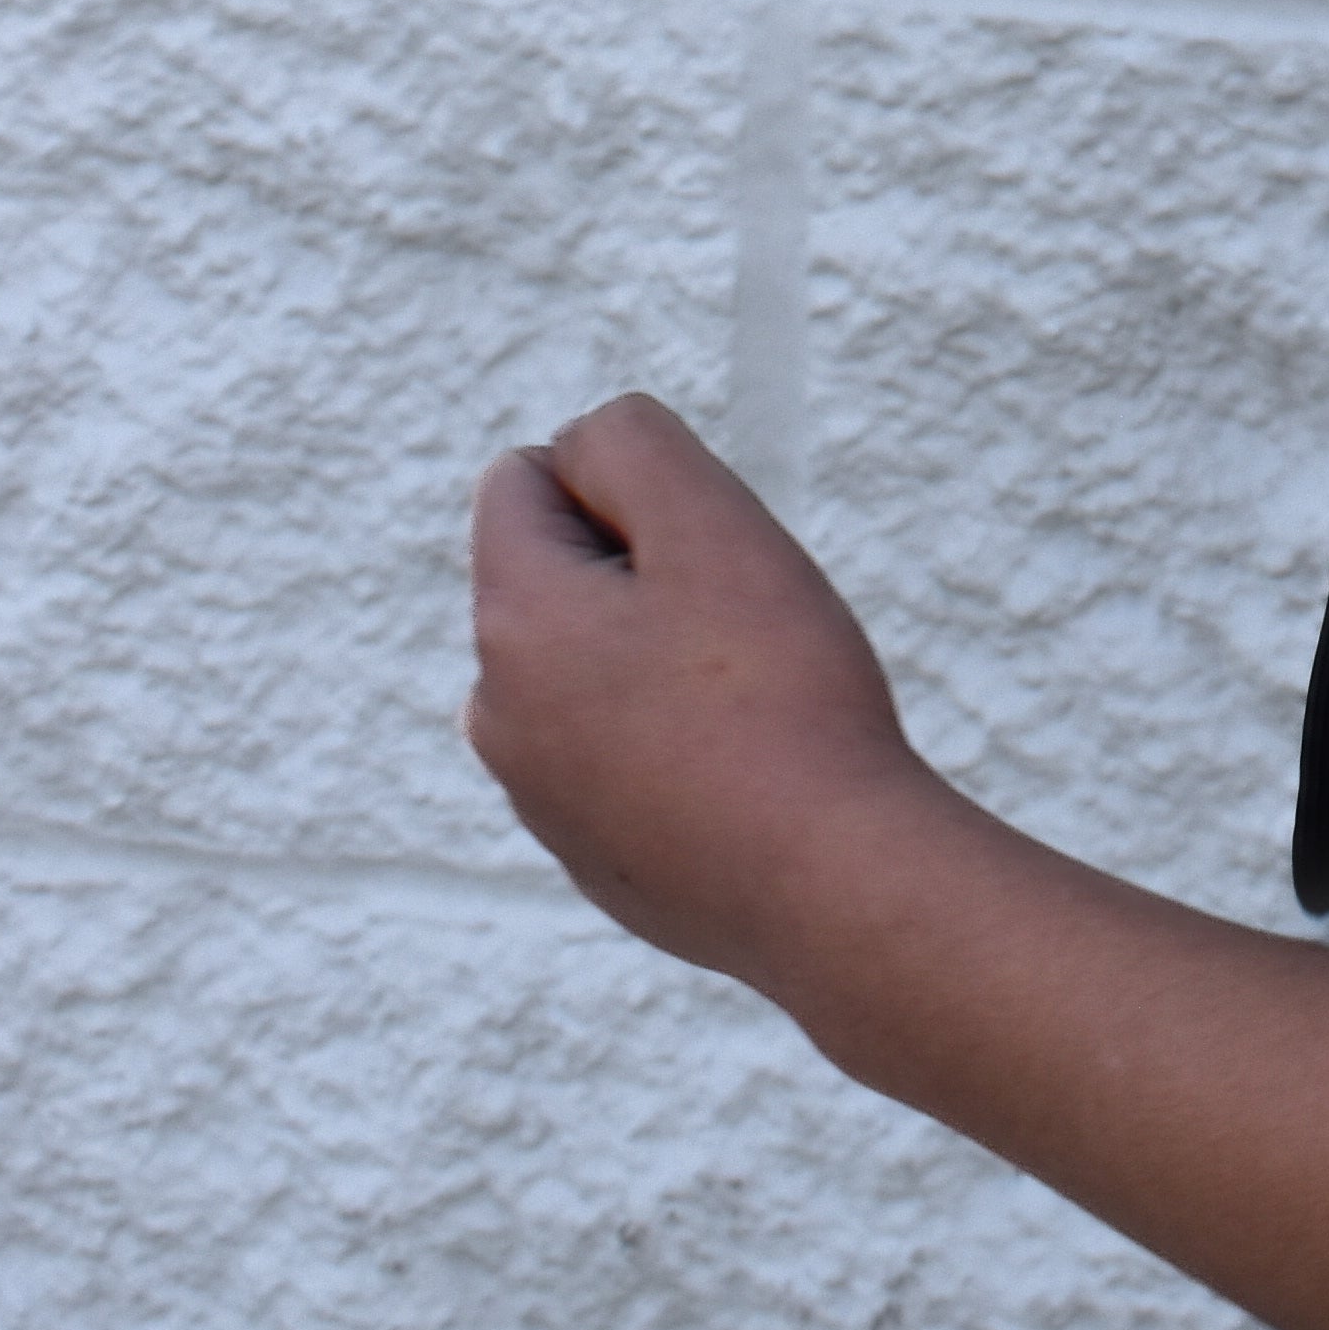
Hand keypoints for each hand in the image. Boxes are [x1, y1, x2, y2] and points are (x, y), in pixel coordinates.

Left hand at [466, 392, 923, 990]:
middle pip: (557, 575)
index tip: (698, 549)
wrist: (830, 884)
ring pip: (592, 666)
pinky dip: (672, 741)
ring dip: (654, 656)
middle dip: (637, 572)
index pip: (520, 479)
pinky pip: (620, 753)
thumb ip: (628, 445)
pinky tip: (745, 771)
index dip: (622, 487)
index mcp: (512, 623)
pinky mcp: (595, 857)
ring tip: (745, 699)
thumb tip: (577, 448)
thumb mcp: (711, 523)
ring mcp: (542, 799)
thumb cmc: (780, 696)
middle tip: (734, 623)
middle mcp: (498, 714)